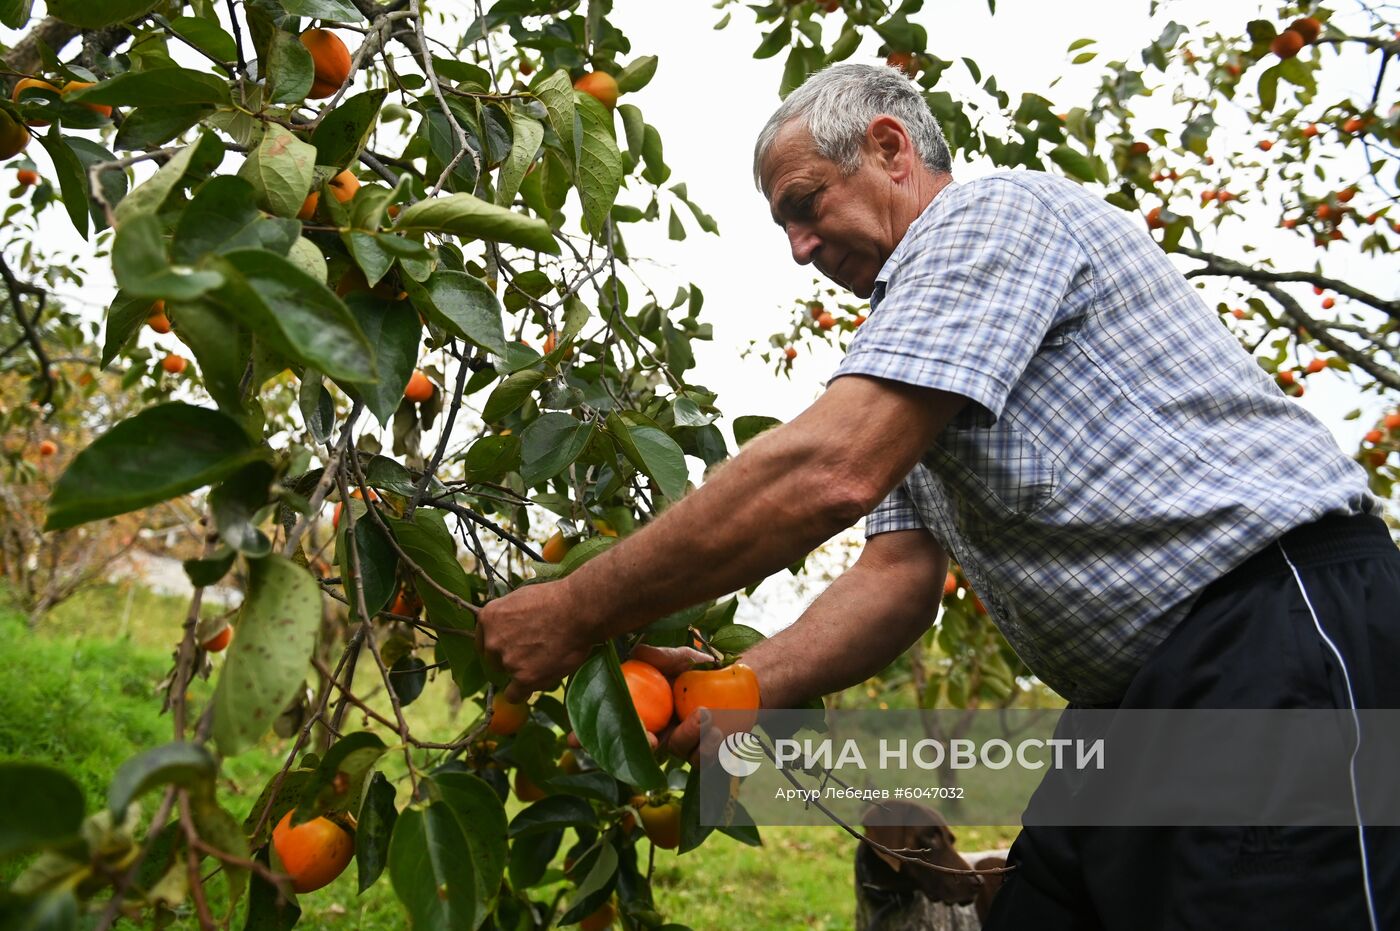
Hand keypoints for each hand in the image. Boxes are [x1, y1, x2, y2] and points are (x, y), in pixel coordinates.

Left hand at [475, 578, 596, 702]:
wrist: (580, 610)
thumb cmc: (557, 600)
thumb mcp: (521, 598)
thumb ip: (507, 617)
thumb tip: (504, 629)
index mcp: (489, 617)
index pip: (484, 642)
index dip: (499, 646)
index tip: (512, 648)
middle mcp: (493, 640)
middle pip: (494, 660)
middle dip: (510, 659)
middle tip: (534, 653)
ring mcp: (507, 660)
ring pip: (508, 676)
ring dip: (522, 672)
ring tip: (547, 660)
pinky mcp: (524, 678)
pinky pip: (514, 695)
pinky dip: (522, 693)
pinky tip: (534, 685)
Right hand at [561, 644, 717, 761]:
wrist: (740, 681)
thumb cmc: (702, 669)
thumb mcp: (680, 658)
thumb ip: (659, 656)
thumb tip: (637, 652)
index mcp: (645, 715)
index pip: (609, 728)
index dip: (587, 736)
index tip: (573, 740)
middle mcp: (660, 736)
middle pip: (641, 751)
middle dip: (644, 747)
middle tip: (653, 740)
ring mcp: (684, 747)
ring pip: (680, 755)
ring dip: (692, 740)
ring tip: (708, 720)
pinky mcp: (710, 756)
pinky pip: (708, 762)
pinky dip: (714, 750)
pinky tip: (721, 733)